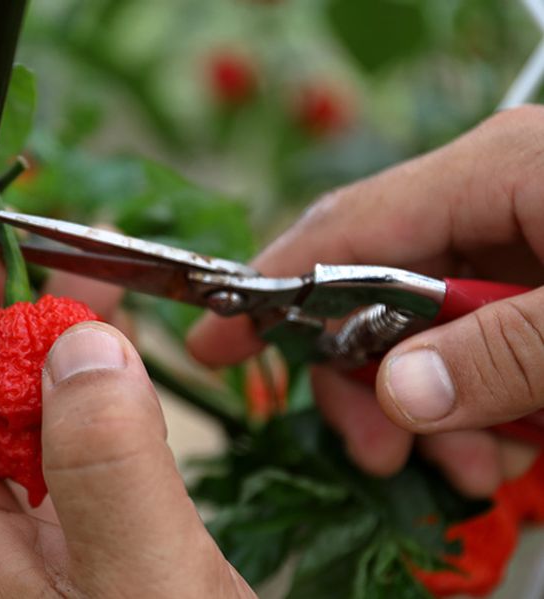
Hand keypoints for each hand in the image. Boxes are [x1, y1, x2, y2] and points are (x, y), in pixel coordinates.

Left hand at [0, 211, 253, 597]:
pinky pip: (55, 455)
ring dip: (31, 345)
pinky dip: (78, 395)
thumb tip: (78, 346)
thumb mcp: (151, 595)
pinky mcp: (77, 560)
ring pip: (4, 423)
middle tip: (5, 243)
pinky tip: (110, 370)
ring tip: (78, 284)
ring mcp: (26, 556)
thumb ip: (110, 475)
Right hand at [188, 106, 543, 496]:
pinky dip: (477, 395)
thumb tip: (399, 395)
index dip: (266, 290)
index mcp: (489, 173)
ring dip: (433, 407)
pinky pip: (470, 334)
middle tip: (380, 452)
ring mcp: (512, 235)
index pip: (341, 230)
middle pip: (371, 291)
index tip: (210, 345)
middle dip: (369, 383)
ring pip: (422, 326)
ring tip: (469, 464)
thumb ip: (500, 351)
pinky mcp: (535, 272)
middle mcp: (485, 197)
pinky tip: (505, 437)